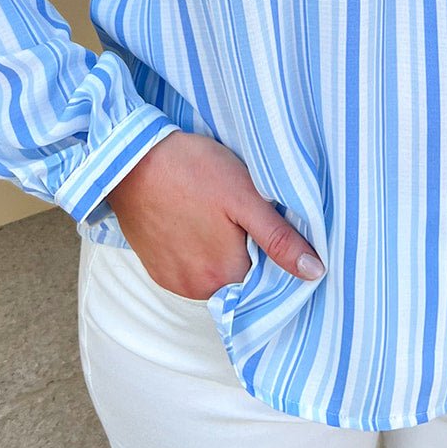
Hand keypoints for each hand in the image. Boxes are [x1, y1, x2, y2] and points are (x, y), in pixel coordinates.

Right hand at [104, 131, 325, 300]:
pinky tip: (193, 218)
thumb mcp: (245, 196)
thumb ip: (279, 238)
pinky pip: (188, 267)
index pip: (267, 275)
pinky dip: (195, 249)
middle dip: (245, 248)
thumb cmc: (190, 170)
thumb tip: (315, 272)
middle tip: (237, 210)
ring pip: (214, 271)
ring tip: (213, 212)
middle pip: (239, 275)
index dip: (271, 247)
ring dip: (219, 249)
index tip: (264, 220)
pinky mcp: (155, 268)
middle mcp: (197, 289)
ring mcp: (172, 280)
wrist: (130, 158)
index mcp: (226, 275)